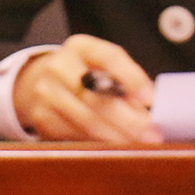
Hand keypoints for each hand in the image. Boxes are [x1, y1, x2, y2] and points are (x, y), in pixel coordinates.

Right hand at [13, 35, 161, 143]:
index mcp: (80, 47)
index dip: (131, 78)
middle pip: (95, 94)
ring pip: (86, 119)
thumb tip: (153, 113)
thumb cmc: (88, 76)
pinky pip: (74, 135)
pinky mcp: (41, 117)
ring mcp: (46, 91)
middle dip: (127, 118)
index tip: (150, 99)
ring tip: (138, 144)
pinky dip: (98, 143)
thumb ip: (127, 85)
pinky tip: (114, 148)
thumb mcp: (104, 68)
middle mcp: (59, 65)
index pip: (109, 57)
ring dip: (116, 136)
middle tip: (151, 134)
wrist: (45, 82)